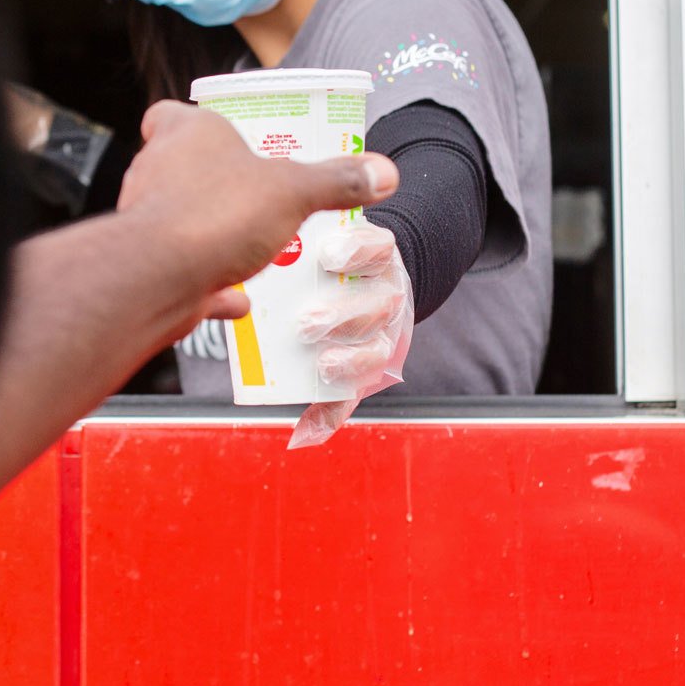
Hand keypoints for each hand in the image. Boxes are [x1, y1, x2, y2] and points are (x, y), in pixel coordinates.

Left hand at [118, 101, 396, 321]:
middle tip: (255, 196)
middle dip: (215, 183)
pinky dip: (210, 284)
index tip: (220, 136)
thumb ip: (337, 182)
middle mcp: (156, 171)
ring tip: (253, 247)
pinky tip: (238, 299)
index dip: (192, 122)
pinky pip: (184, 273)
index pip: (171, 114)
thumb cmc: (216, 214)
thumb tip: (384, 172)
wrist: (158, 278)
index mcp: (185, 134)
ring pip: (181, 221)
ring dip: (213, 234)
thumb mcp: (294, 191)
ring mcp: (147, 221)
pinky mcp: (148, 267)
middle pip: (178, 167)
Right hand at [287, 222, 413, 448]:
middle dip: (342, 324)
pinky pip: (379, 245)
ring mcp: (384, 281)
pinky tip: (329, 248)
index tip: (324, 366)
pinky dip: (358, 246)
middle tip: (306, 326)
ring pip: (377, 288)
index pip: (367, 365)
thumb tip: (301, 440)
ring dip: (350, 279)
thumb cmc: (345, 327)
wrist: (373, 275)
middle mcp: (382, 317)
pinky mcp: (383, 246)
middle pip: (371, 324)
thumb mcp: (339, 367)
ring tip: (317, 283)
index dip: (351, 366)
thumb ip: (325, 400)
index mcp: (371, 350)